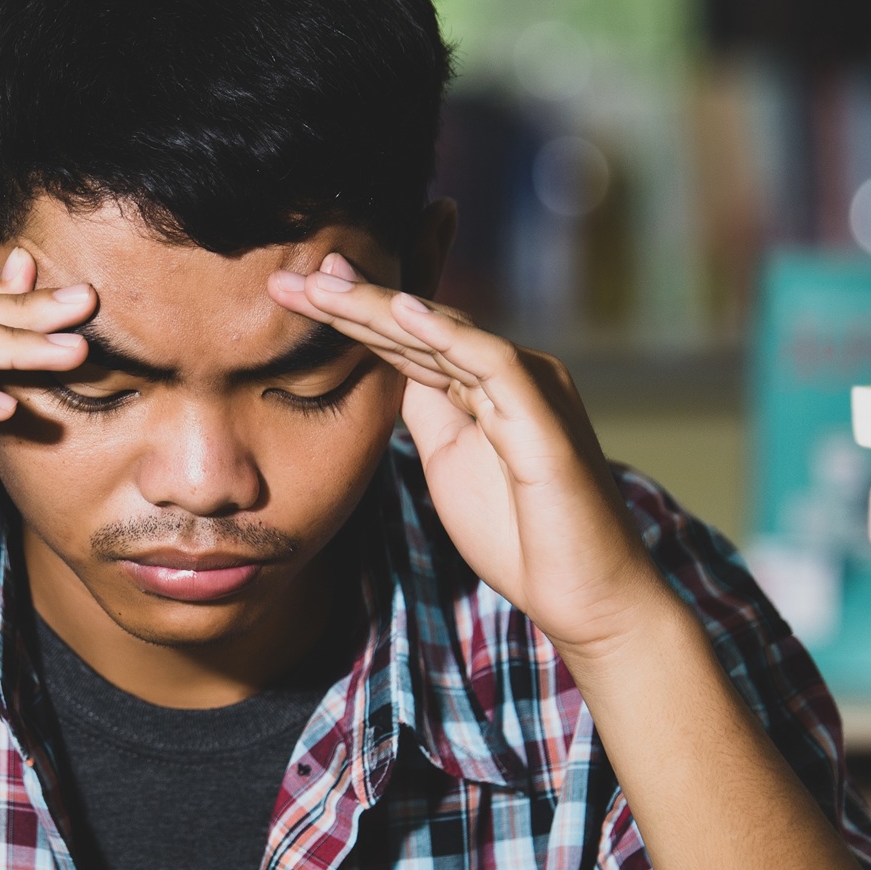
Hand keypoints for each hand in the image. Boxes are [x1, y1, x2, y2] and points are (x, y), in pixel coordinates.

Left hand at [270, 254, 671, 657]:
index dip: (350, 314)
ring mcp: (528, 387)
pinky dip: (442, 333)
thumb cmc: (520, 534)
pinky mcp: (542, 414)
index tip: (290, 292)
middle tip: (286, 277)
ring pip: (443, 332)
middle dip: (350, 300)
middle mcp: (509, 372)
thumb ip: (424, 410)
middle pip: (419, 324)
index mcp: (484, 384)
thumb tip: (382, 371)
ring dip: (378, 306)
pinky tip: (397, 309)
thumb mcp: (448, 461)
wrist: (583, 592)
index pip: (408, 338)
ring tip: (321, 285)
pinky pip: (489, 361)